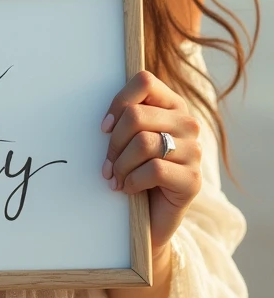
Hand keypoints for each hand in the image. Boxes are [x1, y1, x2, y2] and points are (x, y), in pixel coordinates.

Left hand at [101, 70, 201, 256]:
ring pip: (143, 143)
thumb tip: (106, 121)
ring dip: (121, 165)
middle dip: (114, 142)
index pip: (144, 81)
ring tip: (116, 178)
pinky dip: (133, 181)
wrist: (152, 215)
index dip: (118, 102)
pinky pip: (154, 170)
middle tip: (107, 164)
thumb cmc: (137, 169)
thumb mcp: (131, 137)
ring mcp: (194, 152)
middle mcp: (188, 124)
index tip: (105, 128)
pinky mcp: (193, 180)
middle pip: (136, 115)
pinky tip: (129, 189)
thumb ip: (127, 117)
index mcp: (172, 105)